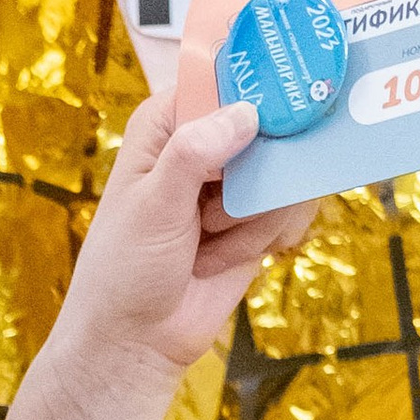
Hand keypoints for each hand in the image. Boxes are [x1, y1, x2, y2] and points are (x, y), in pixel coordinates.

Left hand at [50, 91, 316, 388]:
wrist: (137, 340)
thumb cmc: (125, 269)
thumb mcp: (154, 205)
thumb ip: (194, 154)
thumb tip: (246, 113)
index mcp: (167, 124)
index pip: (222, 79)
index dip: (257, 83)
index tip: (286, 95)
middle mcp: (203, 144)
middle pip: (270, 121)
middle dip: (264, 164)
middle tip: (233, 197)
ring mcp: (234, 181)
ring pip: (286, 169)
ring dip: (256, 214)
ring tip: (209, 240)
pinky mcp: (258, 217)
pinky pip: (294, 207)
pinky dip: (268, 235)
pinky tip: (225, 258)